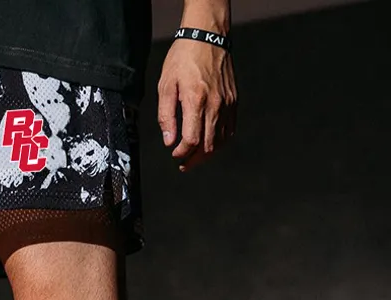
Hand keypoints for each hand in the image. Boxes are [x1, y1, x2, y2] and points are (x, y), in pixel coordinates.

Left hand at [157, 38, 236, 170]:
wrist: (207, 36)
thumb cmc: (184, 58)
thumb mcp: (166, 85)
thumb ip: (166, 116)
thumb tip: (169, 141)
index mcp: (196, 101)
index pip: (192, 140)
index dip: (182, 153)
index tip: (174, 154)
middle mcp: (215, 105)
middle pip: (208, 145)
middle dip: (194, 159)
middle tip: (183, 163)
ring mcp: (227, 104)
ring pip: (220, 140)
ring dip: (207, 153)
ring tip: (195, 157)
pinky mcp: (233, 100)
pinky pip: (230, 129)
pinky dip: (219, 141)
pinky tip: (209, 143)